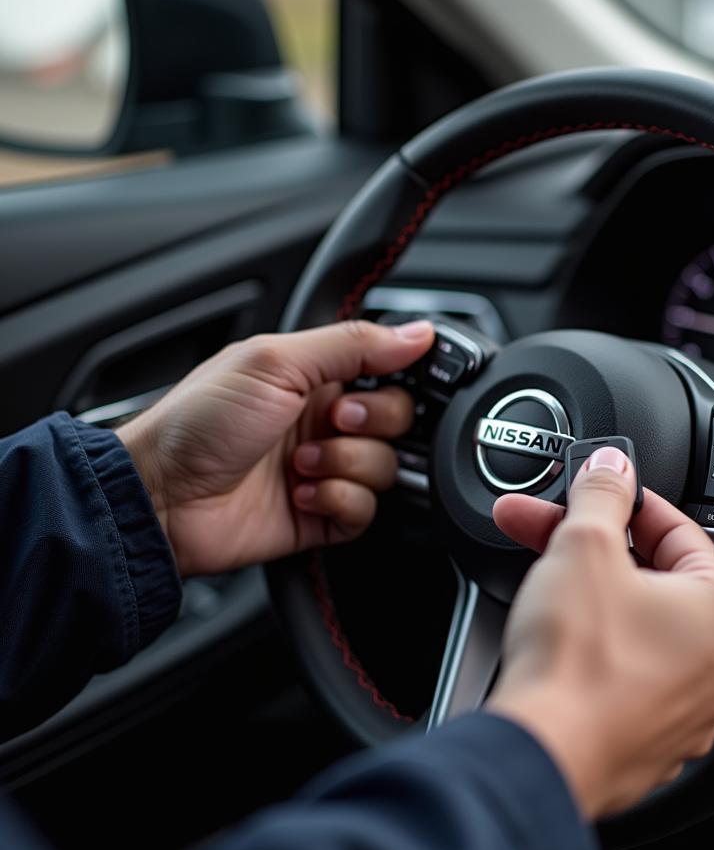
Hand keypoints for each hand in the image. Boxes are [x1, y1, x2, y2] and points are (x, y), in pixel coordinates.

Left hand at [116, 320, 434, 577]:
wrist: (160, 497)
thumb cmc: (197, 423)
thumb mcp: (275, 362)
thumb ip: (353, 344)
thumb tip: (417, 333)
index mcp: (318, 375)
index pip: (391, 370)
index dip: (399, 378)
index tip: (385, 382)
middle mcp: (326, 420)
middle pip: (399, 420)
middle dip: (371, 422)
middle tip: (332, 420)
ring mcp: (326, 468)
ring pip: (386, 468)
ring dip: (346, 464)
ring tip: (300, 464)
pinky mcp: (322, 515)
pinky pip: (366, 511)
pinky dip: (339, 501)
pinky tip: (303, 494)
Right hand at [487, 447, 713, 819]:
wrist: (543, 754)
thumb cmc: (576, 662)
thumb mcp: (584, 546)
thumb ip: (602, 494)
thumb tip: (612, 468)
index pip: (678, 530)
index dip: (626, 502)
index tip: (595, 491)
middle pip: (654, 579)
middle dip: (594, 549)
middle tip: (549, 531)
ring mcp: (687, 711)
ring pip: (639, 630)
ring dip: (592, 599)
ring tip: (544, 585)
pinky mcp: (649, 741)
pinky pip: (625, 678)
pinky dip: (594, 653)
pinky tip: (556, 643)